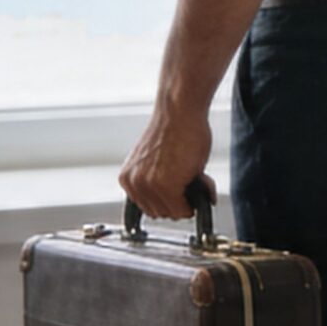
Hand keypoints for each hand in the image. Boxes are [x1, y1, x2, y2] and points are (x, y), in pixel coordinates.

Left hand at [119, 105, 215, 220]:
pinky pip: (183, 209)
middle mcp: (134, 183)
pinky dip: (196, 200)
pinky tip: (198, 178)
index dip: (168, 200)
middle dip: (179, 201)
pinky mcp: (166, 186)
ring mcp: (149, 186)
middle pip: (160, 213)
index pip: (148, 207)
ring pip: (173, 213)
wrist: (180, 112)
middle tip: (190, 181)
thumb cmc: (173, 129)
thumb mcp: (157, 162)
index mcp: (128, 178)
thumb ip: (160, 183)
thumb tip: (178, 200)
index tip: (179, 191)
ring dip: (188, 200)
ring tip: (194, 176)